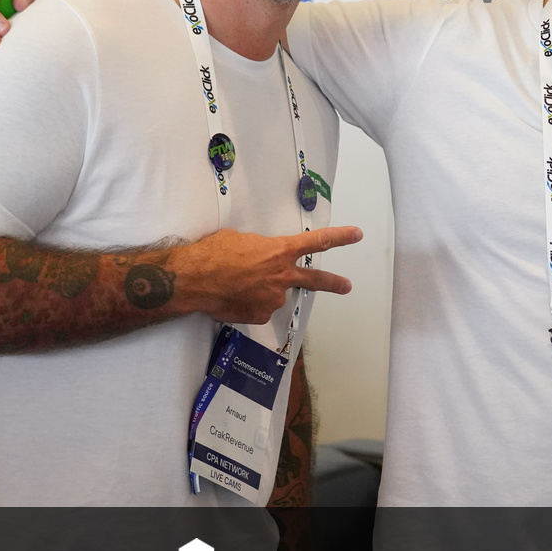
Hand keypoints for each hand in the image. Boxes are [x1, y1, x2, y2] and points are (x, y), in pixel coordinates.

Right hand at [183, 226, 362, 324]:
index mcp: (280, 251)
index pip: (317, 242)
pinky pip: (257, 309)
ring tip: (235, 284)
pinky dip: (247, 304)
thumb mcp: (240, 239)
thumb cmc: (214, 252)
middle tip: (346, 286)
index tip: (356, 234)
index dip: (339, 237)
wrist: (195, 279)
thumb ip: (259, 248)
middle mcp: (282, 276)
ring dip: (259, 291)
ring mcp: (273, 298)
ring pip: (272, 294)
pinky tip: (232, 297)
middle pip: (314, 280)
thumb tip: (258, 257)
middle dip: (333, 283)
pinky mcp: (260, 316)